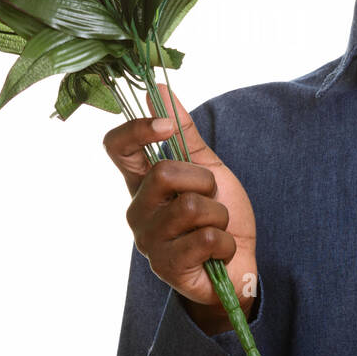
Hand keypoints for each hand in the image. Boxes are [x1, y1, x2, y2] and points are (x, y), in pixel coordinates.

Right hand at [102, 85, 257, 333]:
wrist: (240, 267)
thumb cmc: (219, 216)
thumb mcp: (208, 167)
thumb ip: (184, 131)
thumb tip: (161, 88)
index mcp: (142, 182)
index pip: (116, 147)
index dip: (137, 129)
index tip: (166, 125)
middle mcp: (137, 210)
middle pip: (163, 172)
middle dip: (205, 182)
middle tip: (211, 200)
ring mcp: (148, 241)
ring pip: (191, 207)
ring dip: (220, 216)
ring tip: (216, 229)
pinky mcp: (166, 267)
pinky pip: (205, 239)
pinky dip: (225, 242)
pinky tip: (218, 253)